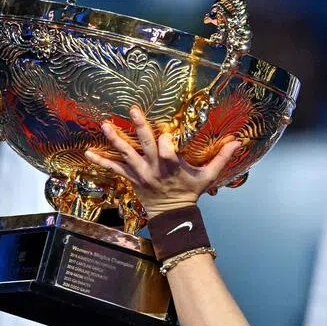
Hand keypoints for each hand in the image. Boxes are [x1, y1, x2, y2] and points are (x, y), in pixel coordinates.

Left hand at [85, 106, 241, 217]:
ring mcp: (140, 174)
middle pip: (146, 146)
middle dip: (140, 127)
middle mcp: (154, 169)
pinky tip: (87, 152)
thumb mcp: (207, 176)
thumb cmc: (190, 193)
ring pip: (127, 154)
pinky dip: (101, 161)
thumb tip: (239, 141)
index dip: (167, 142)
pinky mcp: (131, 178)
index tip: (168, 132)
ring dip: (115, 139)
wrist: (172, 216)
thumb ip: (221, 158)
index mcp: (172, 167)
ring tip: (104, 125)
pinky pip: (114, 169)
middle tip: (133, 109)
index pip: (168, 152)